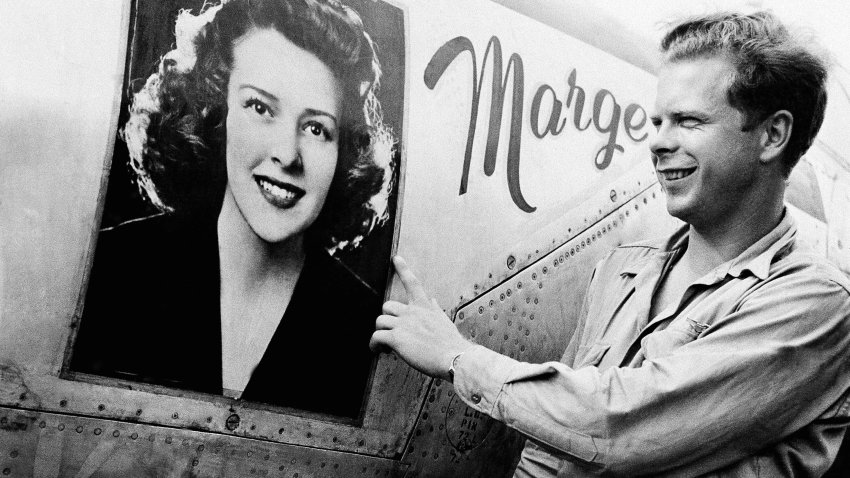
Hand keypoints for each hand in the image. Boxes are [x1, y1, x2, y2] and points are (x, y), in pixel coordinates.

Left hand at [370, 256, 471, 379]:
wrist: (454, 357)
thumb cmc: (450, 344)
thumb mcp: (444, 321)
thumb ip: (434, 310)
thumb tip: (432, 300)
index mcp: (424, 306)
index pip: (412, 283)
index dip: (403, 269)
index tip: (396, 258)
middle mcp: (412, 312)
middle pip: (387, 306)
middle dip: (386, 319)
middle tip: (391, 332)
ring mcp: (403, 324)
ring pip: (379, 321)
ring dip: (379, 333)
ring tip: (385, 346)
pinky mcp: (396, 338)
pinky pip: (376, 337)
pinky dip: (374, 344)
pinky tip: (378, 351)